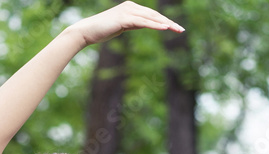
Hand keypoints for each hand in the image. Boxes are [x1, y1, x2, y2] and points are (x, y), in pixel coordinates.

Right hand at [69, 1, 183, 46]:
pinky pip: (143, 22)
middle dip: (169, 22)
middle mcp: (130, 6)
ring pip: (151, 18)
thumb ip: (133, 24)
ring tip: (177, 29)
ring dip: (166, 24)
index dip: (164, 21)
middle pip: (154, 15)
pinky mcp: (125, 18)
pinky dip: (155, 25)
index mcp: (131, 7)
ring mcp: (128, 11)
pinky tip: (165, 28)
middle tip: (181, 30)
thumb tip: (144, 25)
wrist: (87, 31)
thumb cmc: (102, 30)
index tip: (176, 28)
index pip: (152, 15)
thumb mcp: (122, 27)